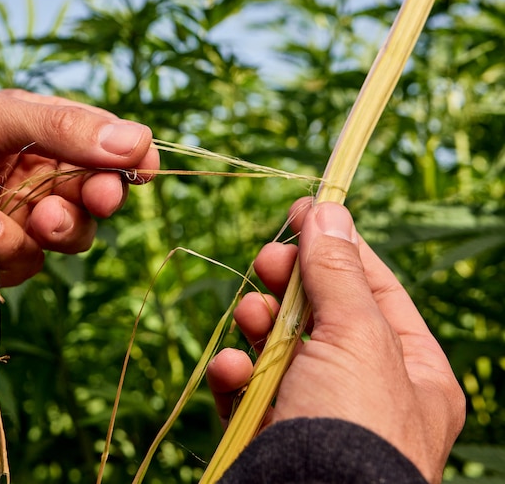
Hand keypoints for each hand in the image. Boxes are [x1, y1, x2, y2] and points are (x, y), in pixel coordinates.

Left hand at [0, 87, 157, 294]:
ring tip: (33, 211)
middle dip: (98, 197)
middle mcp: (27, 179)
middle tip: (95, 195)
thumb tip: (137, 141)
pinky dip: (8, 245)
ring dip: (58, 226)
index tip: (144, 168)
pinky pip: (23, 264)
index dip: (126, 159)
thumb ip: (60, 129)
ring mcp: (9, 223)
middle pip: (92, 197)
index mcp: (30, 134)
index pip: (98, 147)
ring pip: (67, 237)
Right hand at [207, 200, 464, 482]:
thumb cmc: (354, 425)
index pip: (375, 289)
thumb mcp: (357, 335)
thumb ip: (338, 271)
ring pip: (278, 347)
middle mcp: (365, 391)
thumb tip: (330, 210)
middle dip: (290, 284)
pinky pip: (245, 389)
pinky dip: (233, 374)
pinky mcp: (266, 435)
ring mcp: (314, 414)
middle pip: (321, 313)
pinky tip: (230, 369)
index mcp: (412, 372)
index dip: (339, 245)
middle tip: (269, 260)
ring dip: (259, 325)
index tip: (304, 208)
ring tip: (252, 317)